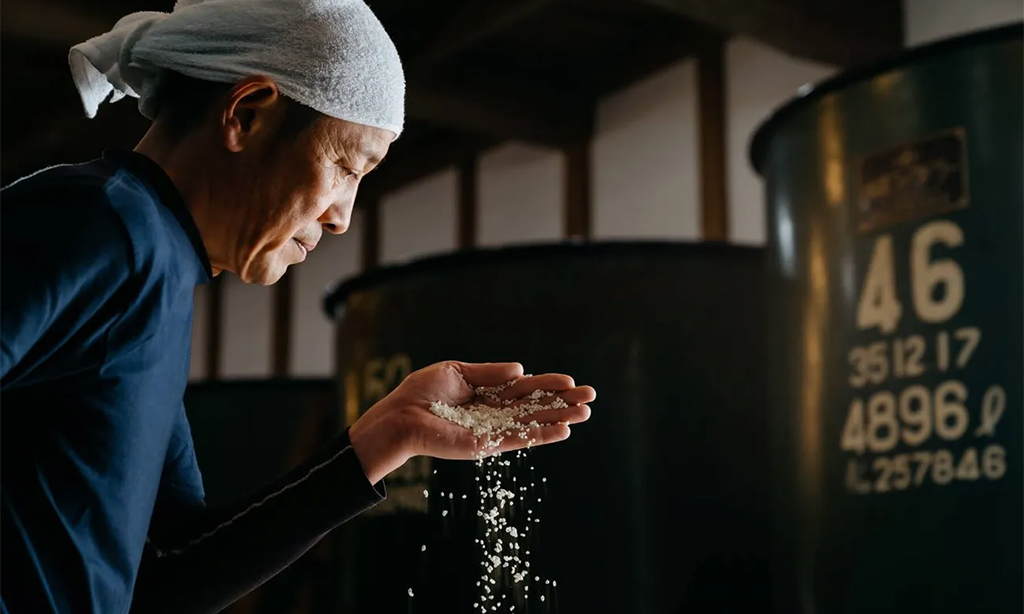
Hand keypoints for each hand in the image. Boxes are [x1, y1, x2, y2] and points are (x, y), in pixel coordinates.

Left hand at [348, 361, 594, 483]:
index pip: (525, 389)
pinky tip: (562, 431)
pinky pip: (518, 440)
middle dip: (563, 402)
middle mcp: (493, 413)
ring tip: (586, 414)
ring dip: (560, 419)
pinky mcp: (485, 445)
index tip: (572, 382)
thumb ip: (490, 373)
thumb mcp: (457, 371)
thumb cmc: (421, 392)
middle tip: (592, 398)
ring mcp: (491, 430)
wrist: (400, 416)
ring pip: (533, 424)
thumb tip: (522, 370)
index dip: (549, 386)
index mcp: (488, 394)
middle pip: (536, 407)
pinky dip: (541, 436)